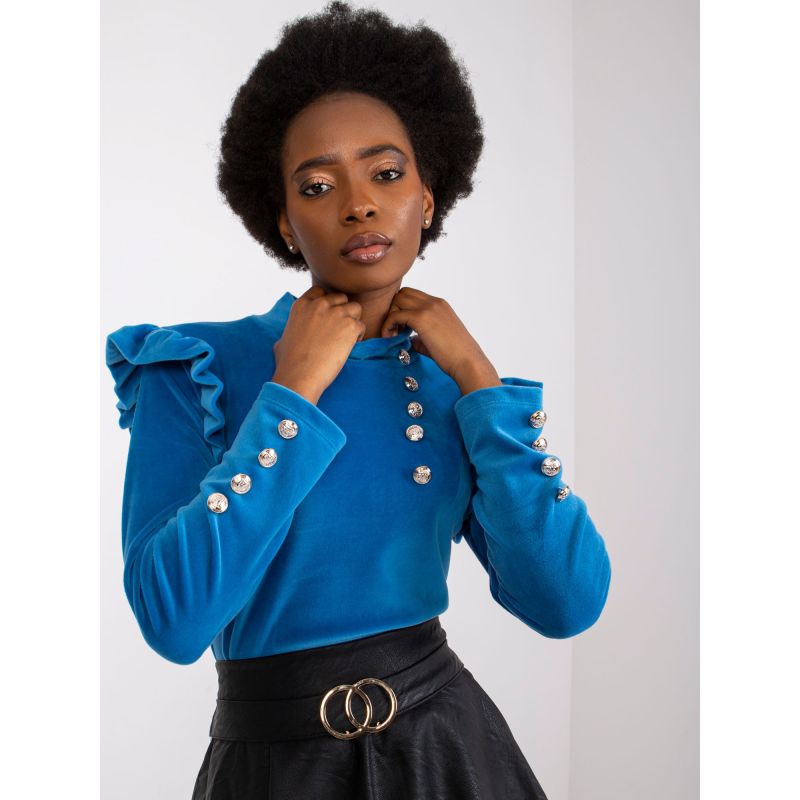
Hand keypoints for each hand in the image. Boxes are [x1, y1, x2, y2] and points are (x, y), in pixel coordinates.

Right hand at [271, 285, 365, 403]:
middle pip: (340, 298)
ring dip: (353, 321)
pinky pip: (361, 325)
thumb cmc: (289, 364)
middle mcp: (319, 304)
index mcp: (301, 305)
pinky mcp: (350, 326)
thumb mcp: (283, 339)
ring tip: (347, 338)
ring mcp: (336, 313)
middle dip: (342, 311)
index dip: (327, 304)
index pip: (320, 291)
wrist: (300, 376)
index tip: (327, 318)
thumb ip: (294, 328)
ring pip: (355, 307)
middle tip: (339, 330)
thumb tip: (293, 334)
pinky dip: (358, 336)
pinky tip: (349, 348)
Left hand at [379, 287, 501, 393]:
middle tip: (395, 329)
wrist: (467, 362)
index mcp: (439, 305)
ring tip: (393, 334)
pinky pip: (395, 315)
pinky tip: (391, 338)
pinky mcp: (422, 318)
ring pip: (397, 300)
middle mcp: (434, 302)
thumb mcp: (437, 340)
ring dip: (390, 316)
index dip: (402, 308)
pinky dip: (388, 325)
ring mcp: (429, 308)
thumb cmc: (456, 356)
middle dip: (394, 309)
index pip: (412, 295)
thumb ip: (421, 336)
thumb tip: (409, 340)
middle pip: (402, 293)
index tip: (402, 327)